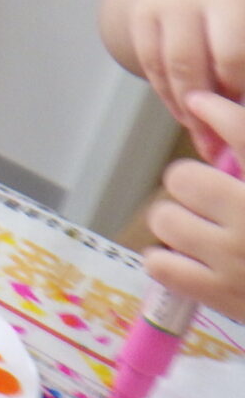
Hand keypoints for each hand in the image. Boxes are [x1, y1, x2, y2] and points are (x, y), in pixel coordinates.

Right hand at [106, 0, 244, 159]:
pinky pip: (151, 64)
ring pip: (173, 67)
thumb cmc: (244, 27)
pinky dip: (167, 95)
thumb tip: (231, 136)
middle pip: (198, 63)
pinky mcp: (144, 12)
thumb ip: (243, 76)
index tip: (236, 118)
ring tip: (202, 132)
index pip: (234, 58)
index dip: (235, 96)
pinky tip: (185, 112)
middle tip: (216, 140)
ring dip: (186, 108)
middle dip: (207, 108)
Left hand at [144, 92, 244, 321]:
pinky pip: (161, 264)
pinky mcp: (222, 295)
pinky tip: (186, 259)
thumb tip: (229, 118)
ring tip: (198, 229)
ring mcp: (237, 258)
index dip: (217, 112)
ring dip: (176, 221)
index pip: (243, 133)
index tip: (199, 102)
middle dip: (191, 182)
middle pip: (183, 178)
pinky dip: (166, 260)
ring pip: (165, 218)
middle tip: (207, 195)